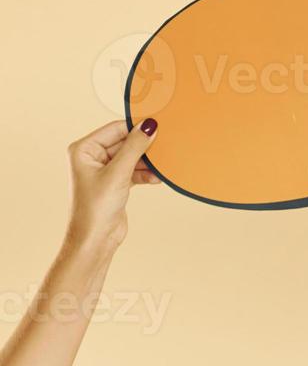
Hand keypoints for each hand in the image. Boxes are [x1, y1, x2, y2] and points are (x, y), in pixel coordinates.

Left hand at [65, 118, 160, 253]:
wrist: (95, 239)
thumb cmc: (96, 208)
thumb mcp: (118, 174)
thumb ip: (134, 148)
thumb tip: (149, 126)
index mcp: (84, 149)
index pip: (115, 129)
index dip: (136, 128)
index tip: (158, 127)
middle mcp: (92, 157)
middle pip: (125, 143)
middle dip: (144, 148)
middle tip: (164, 148)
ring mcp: (105, 171)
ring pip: (132, 158)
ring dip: (147, 163)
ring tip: (162, 168)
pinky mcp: (116, 183)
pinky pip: (135, 171)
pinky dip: (146, 174)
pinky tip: (157, 179)